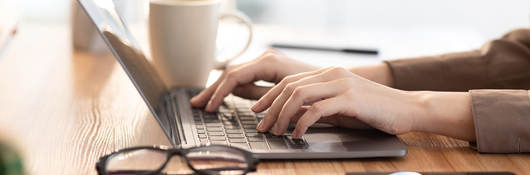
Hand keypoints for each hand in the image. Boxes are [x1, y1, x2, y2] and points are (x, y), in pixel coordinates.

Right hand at [190, 49, 317, 110]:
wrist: (333, 81)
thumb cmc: (315, 88)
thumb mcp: (285, 95)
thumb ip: (259, 94)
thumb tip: (236, 93)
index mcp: (268, 62)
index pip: (234, 76)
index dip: (219, 92)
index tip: (210, 107)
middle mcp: (265, 58)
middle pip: (230, 73)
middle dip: (212, 89)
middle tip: (197, 103)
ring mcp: (266, 61)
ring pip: (235, 74)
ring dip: (218, 88)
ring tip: (204, 101)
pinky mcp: (268, 67)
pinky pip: (244, 76)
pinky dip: (231, 87)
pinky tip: (222, 96)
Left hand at [251, 67, 418, 137]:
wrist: (407, 108)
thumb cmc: (374, 110)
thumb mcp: (340, 107)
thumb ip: (317, 107)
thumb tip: (292, 115)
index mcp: (328, 73)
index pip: (290, 82)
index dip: (270, 96)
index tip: (257, 110)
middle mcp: (332, 74)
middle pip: (289, 87)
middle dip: (271, 108)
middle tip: (262, 126)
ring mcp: (341, 85)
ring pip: (299, 96)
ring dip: (283, 115)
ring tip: (277, 131)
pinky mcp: (350, 99)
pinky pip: (317, 110)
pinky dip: (302, 123)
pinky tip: (297, 134)